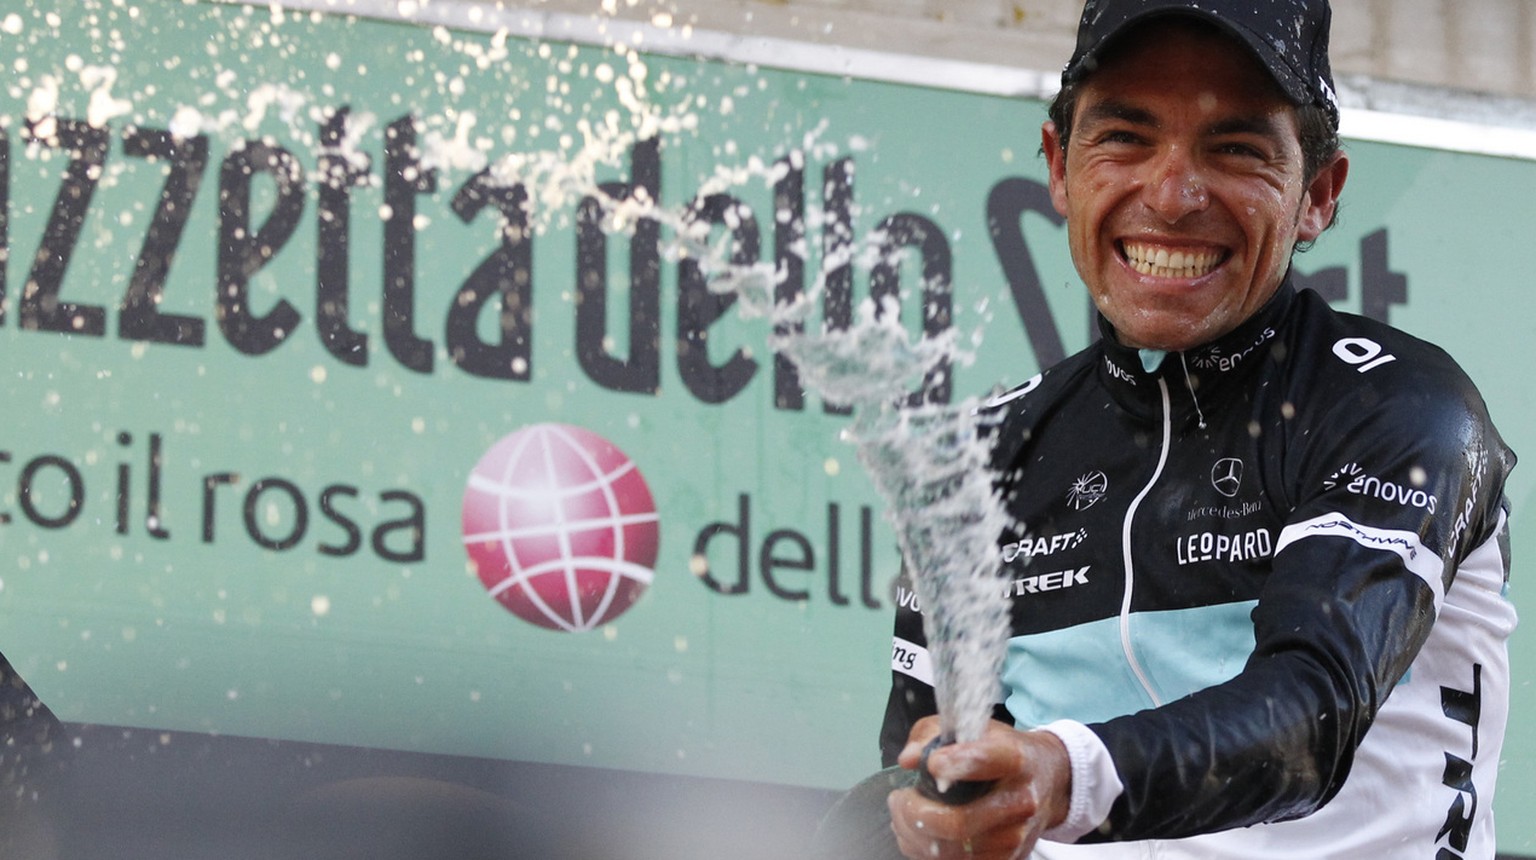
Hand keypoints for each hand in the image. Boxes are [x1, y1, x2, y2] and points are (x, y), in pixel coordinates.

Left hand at [887, 717, 1071, 858]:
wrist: (1047, 783)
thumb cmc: (1002, 752)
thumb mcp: (972, 727)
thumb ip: (932, 734)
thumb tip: (908, 759)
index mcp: (1014, 759)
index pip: (981, 761)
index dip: (950, 764)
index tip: (930, 763)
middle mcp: (1020, 802)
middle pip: (958, 822)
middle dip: (915, 813)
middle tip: (900, 798)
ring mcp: (1015, 838)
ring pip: (952, 851)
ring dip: (913, 834)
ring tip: (902, 813)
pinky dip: (923, 850)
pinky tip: (915, 831)